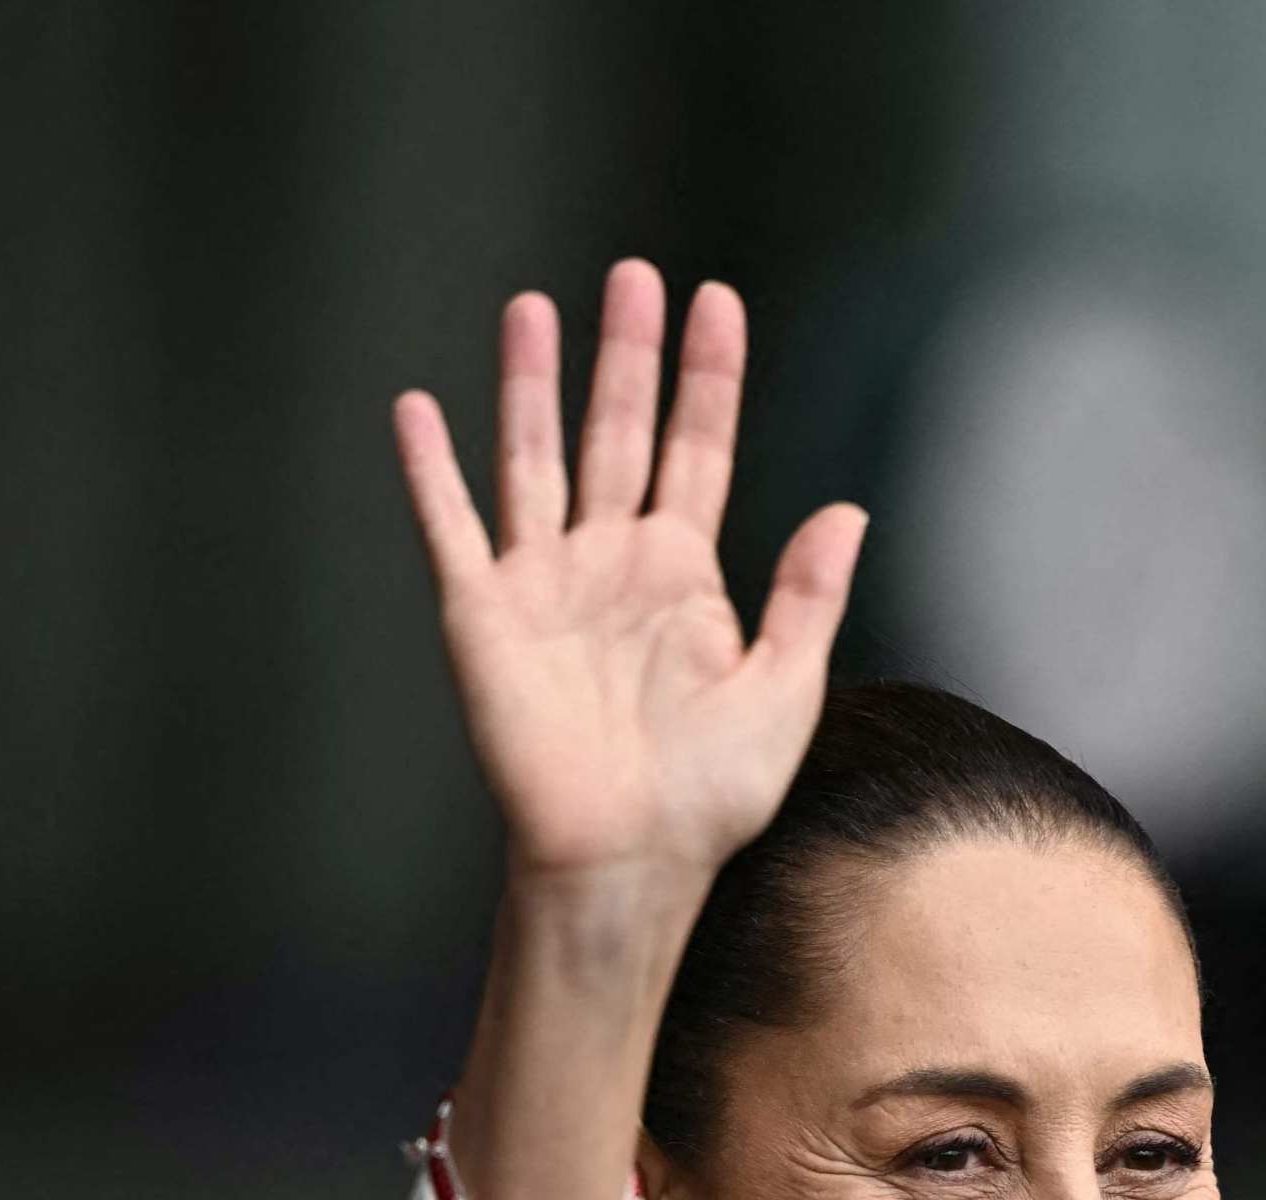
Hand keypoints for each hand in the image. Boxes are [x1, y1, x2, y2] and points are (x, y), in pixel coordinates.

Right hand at [392, 261, 866, 955]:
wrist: (629, 861)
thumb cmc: (710, 796)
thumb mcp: (785, 689)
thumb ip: (809, 596)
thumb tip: (848, 506)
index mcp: (682, 575)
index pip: (698, 449)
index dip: (707, 377)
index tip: (716, 300)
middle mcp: (610, 564)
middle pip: (618, 433)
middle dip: (625, 354)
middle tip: (633, 273)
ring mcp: (544, 584)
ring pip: (536, 458)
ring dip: (532, 385)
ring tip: (533, 308)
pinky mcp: (483, 616)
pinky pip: (453, 527)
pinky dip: (431, 470)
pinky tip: (417, 407)